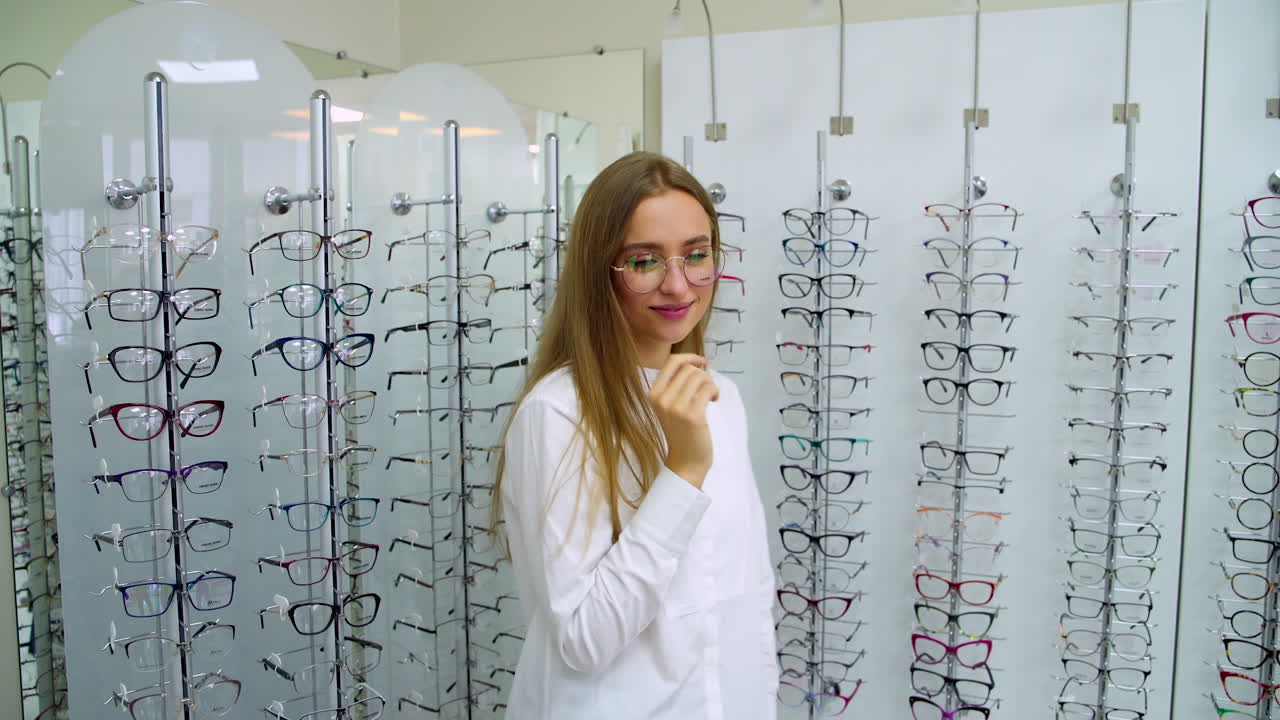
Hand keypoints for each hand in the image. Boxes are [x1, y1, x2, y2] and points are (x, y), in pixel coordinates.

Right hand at [646, 353, 718, 487]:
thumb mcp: (670, 406)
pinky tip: (714, 400)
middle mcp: (661, 399)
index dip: (689, 357)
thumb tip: (696, 362)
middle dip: (703, 374)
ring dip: (710, 383)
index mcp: (653, 395)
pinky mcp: (692, 415)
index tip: (702, 362)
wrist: (686, 461)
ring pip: (699, 376)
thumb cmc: (682, 432)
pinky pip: (708, 388)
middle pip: (688, 368)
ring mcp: (675, 407)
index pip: (671, 362)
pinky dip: (715, 391)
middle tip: (707, 389)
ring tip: (710, 396)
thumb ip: (676, 385)